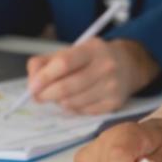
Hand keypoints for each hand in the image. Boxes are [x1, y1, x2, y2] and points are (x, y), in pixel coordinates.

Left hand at [25, 37, 159, 114]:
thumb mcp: (72, 50)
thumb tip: (32, 81)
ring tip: (59, 95)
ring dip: (59, 102)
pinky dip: (73, 108)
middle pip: (67, 87)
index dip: (44, 77)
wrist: (129, 65)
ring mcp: (112, 87)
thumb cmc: (93, 58)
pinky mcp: (114, 103)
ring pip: (73, 103)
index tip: (32, 86)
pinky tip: (76, 99)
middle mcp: (105, 67)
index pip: (64, 63)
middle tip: (38, 96)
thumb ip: (46, 62)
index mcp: (92, 49)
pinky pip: (83, 112)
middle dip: (46, 95)